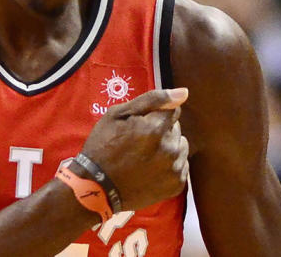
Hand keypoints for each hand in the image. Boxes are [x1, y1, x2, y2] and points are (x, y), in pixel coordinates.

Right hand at [80, 88, 189, 210]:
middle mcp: (170, 149)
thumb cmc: (103, 146)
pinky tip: (152, 169)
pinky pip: (181, 165)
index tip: (141, 125)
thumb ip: (152, 100)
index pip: (173, 110)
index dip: (156, 115)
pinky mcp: (177, 185)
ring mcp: (174, 169)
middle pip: (176, 129)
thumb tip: (184, 93)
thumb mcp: (117, 114)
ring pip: (181, 146)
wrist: (96, 187)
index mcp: (155, 128)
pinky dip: (170, 165)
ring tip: (145, 156)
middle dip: (162, 131)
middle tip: (139, 142)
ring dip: (168, 147)